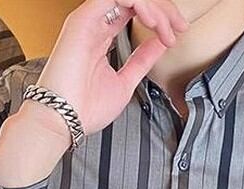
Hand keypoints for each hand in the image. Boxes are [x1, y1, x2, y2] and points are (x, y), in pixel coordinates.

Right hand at [0, 0, 188, 188]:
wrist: (64, 121)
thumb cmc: (85, 109)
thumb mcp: (126, 83)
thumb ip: (141, 61)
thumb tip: (159, 45)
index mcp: (102, 37)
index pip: (134, 12)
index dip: (160, 19)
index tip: (176, 36)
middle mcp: (94, 25)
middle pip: (134, 1)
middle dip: (163, 10)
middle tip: (178, 28)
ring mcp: (88, 21)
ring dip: (154, 8)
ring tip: (165, 28)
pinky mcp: (82, 20)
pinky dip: (139, 4)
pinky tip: (151, 22)